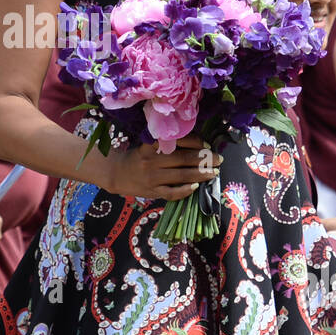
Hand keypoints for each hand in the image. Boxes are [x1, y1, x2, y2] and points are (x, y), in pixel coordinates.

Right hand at [104, 134, 219, 201]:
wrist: (116, 173)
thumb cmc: (137, 156)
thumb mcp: (148, 145)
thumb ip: (167, 144)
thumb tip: (197, 145)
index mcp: (151, 145)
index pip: (178, 141)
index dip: (196, 143)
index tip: (208, 145)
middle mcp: (152, 160)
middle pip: (184, 159)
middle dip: (205, 159)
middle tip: (219, 159)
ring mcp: (152, 177)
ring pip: (181, 176)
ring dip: (201, 174)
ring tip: (214, 173)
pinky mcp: (152, 192)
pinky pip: (172, 193)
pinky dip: (185, 190)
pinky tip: (195, 187)